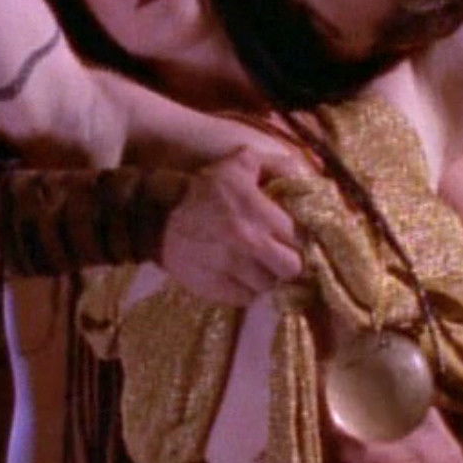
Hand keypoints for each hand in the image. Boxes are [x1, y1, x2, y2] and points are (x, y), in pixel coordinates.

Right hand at [159, 146, 306, 304]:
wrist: (157, 217)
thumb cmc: (203, 190)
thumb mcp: (238, 164)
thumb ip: (275, 164)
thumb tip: (304, 174)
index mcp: (259, 213)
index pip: (299, 238)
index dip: (298, 239)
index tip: (290, 238)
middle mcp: (250, 243)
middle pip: (291, 268)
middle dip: (287, 262)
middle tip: (276, 256)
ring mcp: (233, 268)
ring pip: (269, 285)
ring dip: (265, 278)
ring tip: (255, 266)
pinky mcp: (216, 288)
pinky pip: (246, 298)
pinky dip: (245, 290)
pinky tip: (238, 277)